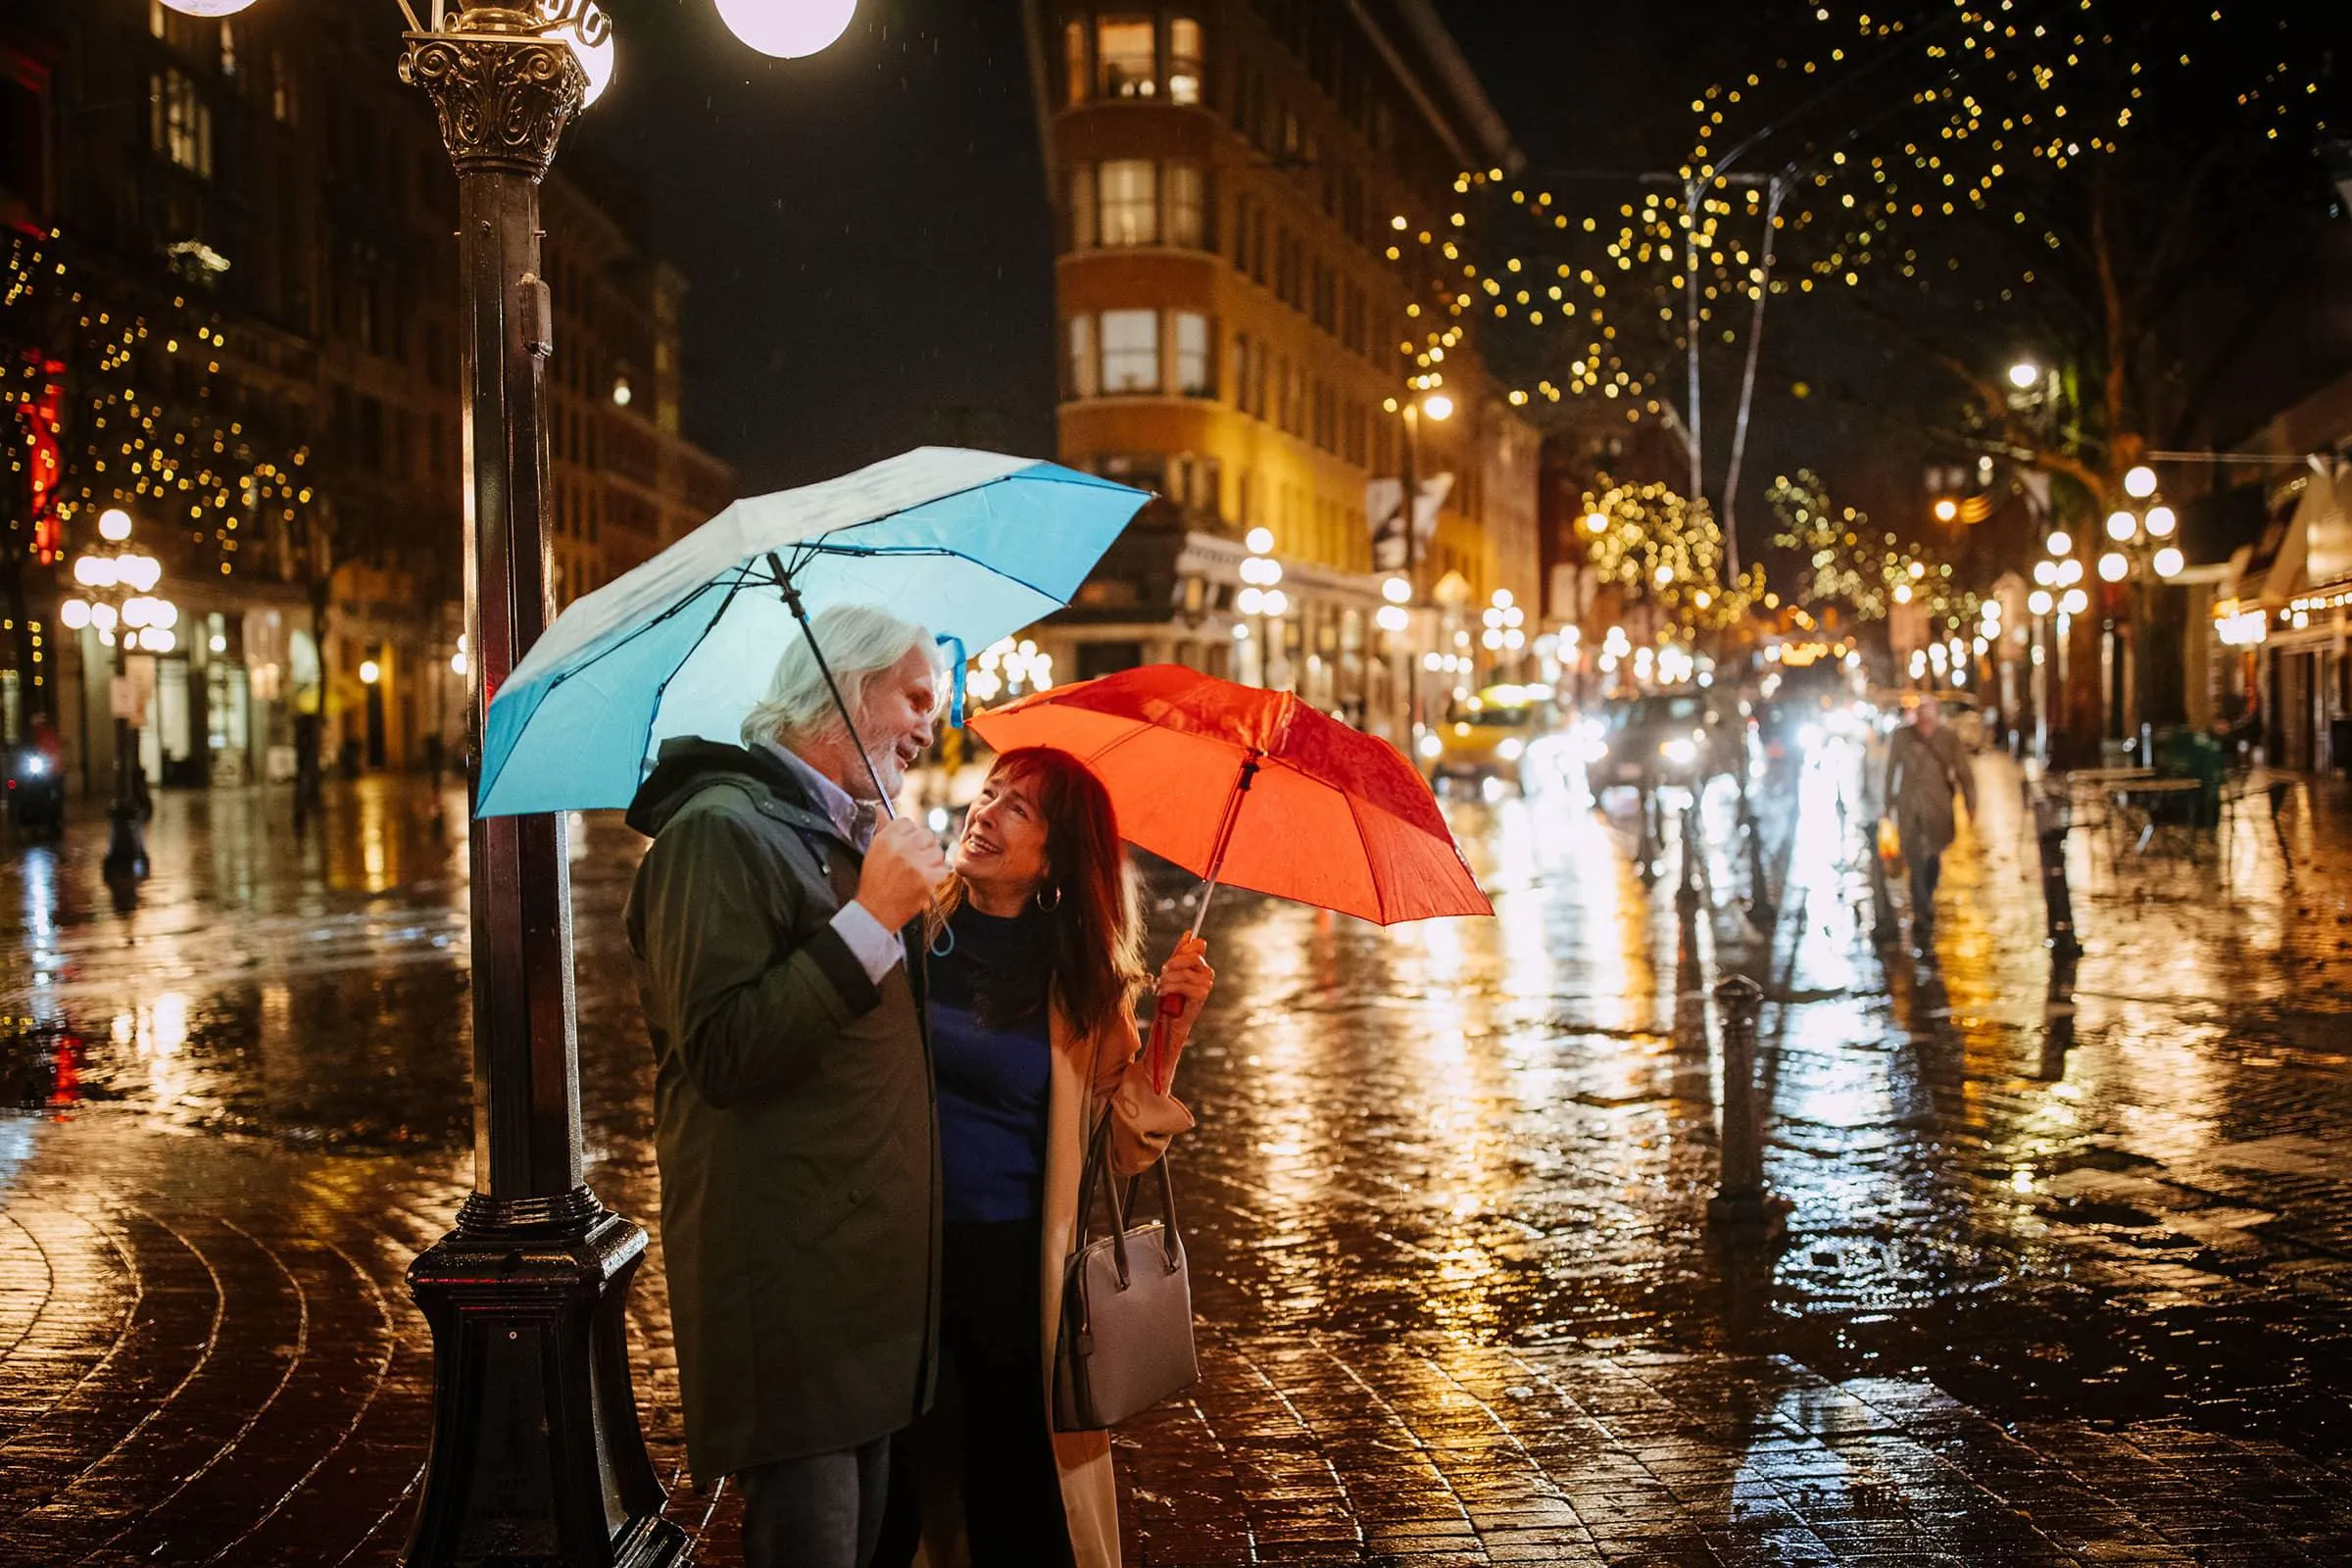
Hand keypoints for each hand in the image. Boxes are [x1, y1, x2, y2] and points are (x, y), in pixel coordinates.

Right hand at [855, 815, 948, 929]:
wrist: (875, 911)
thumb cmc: (874, 882)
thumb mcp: (873, 851)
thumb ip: (883, 828)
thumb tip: (881, 809)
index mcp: (887, 838)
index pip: (908, 823)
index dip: (909, 836)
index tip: (906, 847)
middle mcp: (902, 847)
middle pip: (927, 834)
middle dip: (923, 847)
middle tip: (913, 862)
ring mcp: (916, 862)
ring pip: (937, 852)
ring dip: (931, 863)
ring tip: (917, 873)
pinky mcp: (928, 878)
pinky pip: (943, 870)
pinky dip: (936, 877)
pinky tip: (923, 882)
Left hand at [1151, 934, 1214, 1037]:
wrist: (1170, 1021)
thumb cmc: (1170, 996)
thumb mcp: (1171, 971)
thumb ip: (1179, 954)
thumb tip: (1189, 933)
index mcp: (1201, 965)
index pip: (1198, 945)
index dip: (1182, 949)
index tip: (1168, 963)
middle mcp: (1207, 973)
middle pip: (1194, 957)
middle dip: (1174, 963)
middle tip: (1162, 972)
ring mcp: (1206, 984)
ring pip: (1185, 973)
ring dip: (1167, 980)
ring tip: (1159, 987)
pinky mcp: (1201, 995)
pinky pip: (1184, 985)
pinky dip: (1169, 988)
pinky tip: (1162, 993)